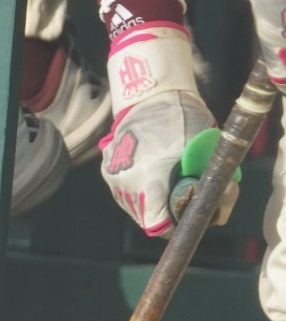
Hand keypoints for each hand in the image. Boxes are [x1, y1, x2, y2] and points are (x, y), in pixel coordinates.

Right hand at [101, 88, 217, 233]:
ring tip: (169, 182)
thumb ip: (206, 185)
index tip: (190, 215)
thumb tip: (213, 208)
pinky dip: (142, 189)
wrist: (150, 95)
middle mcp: (124, 182)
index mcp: (146, 180)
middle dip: (168, 213)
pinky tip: (155, 173)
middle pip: (146, 218)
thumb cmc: (182, 121)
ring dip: (154, 202)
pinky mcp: (108, 169)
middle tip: (186, 195)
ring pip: (135, 207)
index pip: (158, 225)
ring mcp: (113, 176)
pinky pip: (126, 192)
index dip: (177, 225)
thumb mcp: (202, 153)